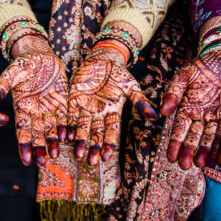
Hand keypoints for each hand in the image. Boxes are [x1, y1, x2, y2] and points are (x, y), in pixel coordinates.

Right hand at [0, 35, 68, 166]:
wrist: (40, 54)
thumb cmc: (22, 63)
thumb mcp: (10, 75)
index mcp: (21, 108)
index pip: (22, 130)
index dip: (24, 145)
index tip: (26, 160)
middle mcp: (35, 112)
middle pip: (38, 134)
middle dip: (40, 148)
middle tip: (43, 163)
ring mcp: (50, 108)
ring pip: (52, 129)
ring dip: (54, 141)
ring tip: (55, 154)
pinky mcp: (63, 101)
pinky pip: (66, 117)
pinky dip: (68, 127)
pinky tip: (71, 137)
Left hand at [68, 47, 157, 165]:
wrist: (102, 58)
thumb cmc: (118, 73)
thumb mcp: (131, 86)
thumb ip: (140, 101)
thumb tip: (155, 116)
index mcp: (113, 112)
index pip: (111, 131)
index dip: (109, 144)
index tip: (106, 156)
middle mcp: (98, 113)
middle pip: (95, 133)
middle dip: (93, 147)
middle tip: (90, 162)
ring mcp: (85, 107)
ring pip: (82, 127)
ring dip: (79, 141)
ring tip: (77, 155)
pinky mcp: (73, 99)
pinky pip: (70, 114)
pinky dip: (67, 125)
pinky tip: (65, 136)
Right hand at [160, 50, 220, 169]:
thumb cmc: (201, 66)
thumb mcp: (183, 76)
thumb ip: (173, 93)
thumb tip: (162, 112)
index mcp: (186, 108)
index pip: (179, 129)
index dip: (175, 143)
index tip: (170, 156)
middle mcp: (200, 116)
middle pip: (193, 137)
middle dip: (189, 152)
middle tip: (184, 166)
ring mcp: (215, 116)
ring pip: (209, 137)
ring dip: (204, 151)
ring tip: (200, 164)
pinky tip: (218, 153)